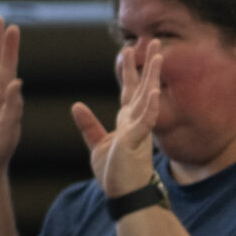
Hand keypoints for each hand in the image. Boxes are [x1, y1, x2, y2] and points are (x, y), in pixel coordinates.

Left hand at [72, 39, 163, 196]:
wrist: (123, 194)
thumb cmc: (114, 173)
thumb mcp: (96, 144)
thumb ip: (88, 125)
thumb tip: (77, 105)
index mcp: (127, 121)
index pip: (130, 90)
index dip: (129, 70)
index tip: (129, 49)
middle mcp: (136, 121)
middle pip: (143, 86)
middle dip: (147, 64)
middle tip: (153, 41)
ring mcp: (139, 130)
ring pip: (148, 97)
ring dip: (153, 76)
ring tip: (158, 56)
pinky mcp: (138, 142)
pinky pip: (146, 121)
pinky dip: (151, 106)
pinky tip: (155, 91)